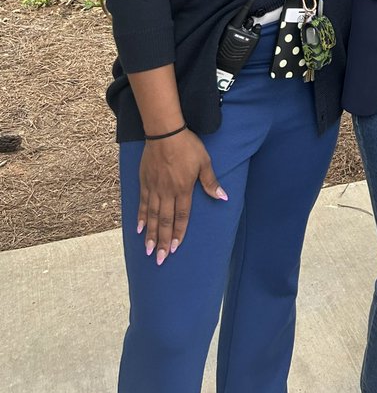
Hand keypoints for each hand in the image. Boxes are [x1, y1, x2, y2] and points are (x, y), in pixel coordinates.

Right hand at [137, 130, 226, 264]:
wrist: (165, 133)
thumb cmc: (188, 146)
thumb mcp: (204, 162)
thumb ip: (211, 182)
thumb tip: (223, 197)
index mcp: (183, 189)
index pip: (181, 216)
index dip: (178, 233)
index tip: (174, 248)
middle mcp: (167, 192)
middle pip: (164, 221)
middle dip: (162, 241)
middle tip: (159, 259)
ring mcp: (154, 188)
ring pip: (151, 216)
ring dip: (150, 234)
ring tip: (148, 250)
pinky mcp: (145, 182)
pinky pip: (142, 203)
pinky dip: (140, 217)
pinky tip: (138, 229)